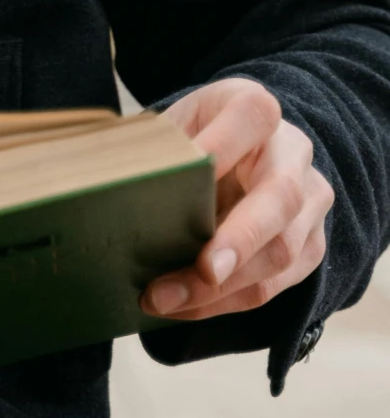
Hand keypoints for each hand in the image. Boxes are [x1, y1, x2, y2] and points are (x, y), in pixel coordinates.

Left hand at [141, 75, 331, 321]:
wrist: (240, 155)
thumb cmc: (193, 142)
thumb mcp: (173, 128)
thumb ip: (156, 152)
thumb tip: (107, 190)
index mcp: (254, 110)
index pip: (252, 116)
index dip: (222, 144)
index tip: (188, 169)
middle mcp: (292, 153)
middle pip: (280, 198)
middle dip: (240, 239)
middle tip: (204, 269)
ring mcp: (309, 202)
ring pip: (281, 253)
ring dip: (221, 287)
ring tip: (162, 300)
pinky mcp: (309, 246)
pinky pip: (273, 286)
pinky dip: (223, 303)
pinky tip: (181, 307)